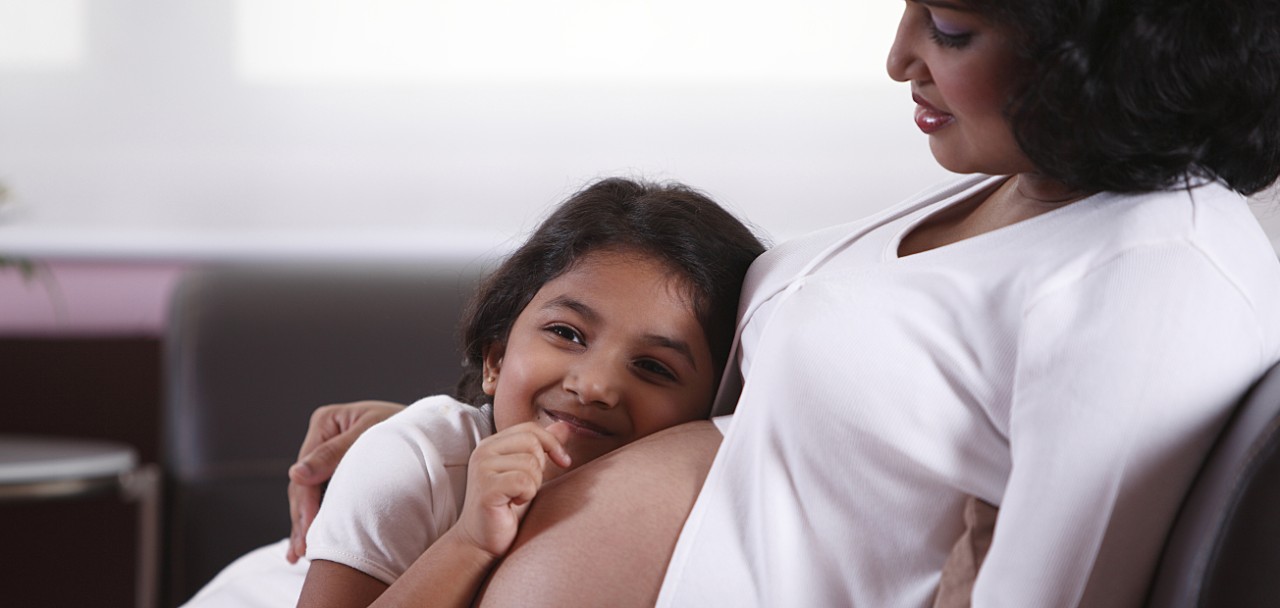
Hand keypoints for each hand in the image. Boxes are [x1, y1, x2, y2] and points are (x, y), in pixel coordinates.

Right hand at [286, 399, 405, 562]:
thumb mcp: (372, 435)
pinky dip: (318, 519)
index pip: (306, 470)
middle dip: (303, 519)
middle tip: (303, 552)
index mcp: (326, 422)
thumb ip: (334, 454)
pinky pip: (323, 496)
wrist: (432, 430)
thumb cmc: (407, 428)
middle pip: (304, 484)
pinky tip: (310, 542)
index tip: (310, 532)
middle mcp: (323, 438)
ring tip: (301, 554)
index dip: (306, 504)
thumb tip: (296, 474)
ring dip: (305, 524)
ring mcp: (329, 455)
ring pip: (310, 494)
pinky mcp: (339, 470)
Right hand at [453, 421, 572, 558]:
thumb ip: (542, 448)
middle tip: (527, 487)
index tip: (564, 462)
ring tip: (517, 497)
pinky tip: (513, 504)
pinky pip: (524, 481)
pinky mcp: (486, 488)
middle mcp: (483, 451)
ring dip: (533, 485)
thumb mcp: (528, 472)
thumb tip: (564, 426)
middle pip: (532, 442)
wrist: (481, 541)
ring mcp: (482, 468)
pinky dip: (527, 495)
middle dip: (540, 468)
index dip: (552, 443)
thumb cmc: (506, 508)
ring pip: (530, 463)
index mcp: (491, 444)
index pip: (530, 429)